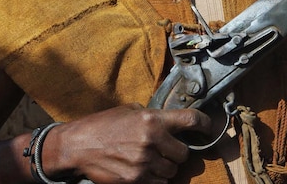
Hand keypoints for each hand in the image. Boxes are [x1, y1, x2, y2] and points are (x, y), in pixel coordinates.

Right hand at [47, 104, 211, 183]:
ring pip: (172, 171)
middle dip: (177, 151)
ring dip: (166, 167)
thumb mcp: (130, 110)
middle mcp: (151, 140)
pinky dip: (155, 179)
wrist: (77, 145)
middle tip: (166, 148)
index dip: (205, 123)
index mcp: (152, 118)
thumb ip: (153, 115)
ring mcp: (144, 162)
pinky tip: (143, 170)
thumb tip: (173, 121)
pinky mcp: (135, 180)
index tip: (209, 127)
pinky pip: (159, 183)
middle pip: (184, 153)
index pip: (191, 119)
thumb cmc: (103, 125)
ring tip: (151, 159)